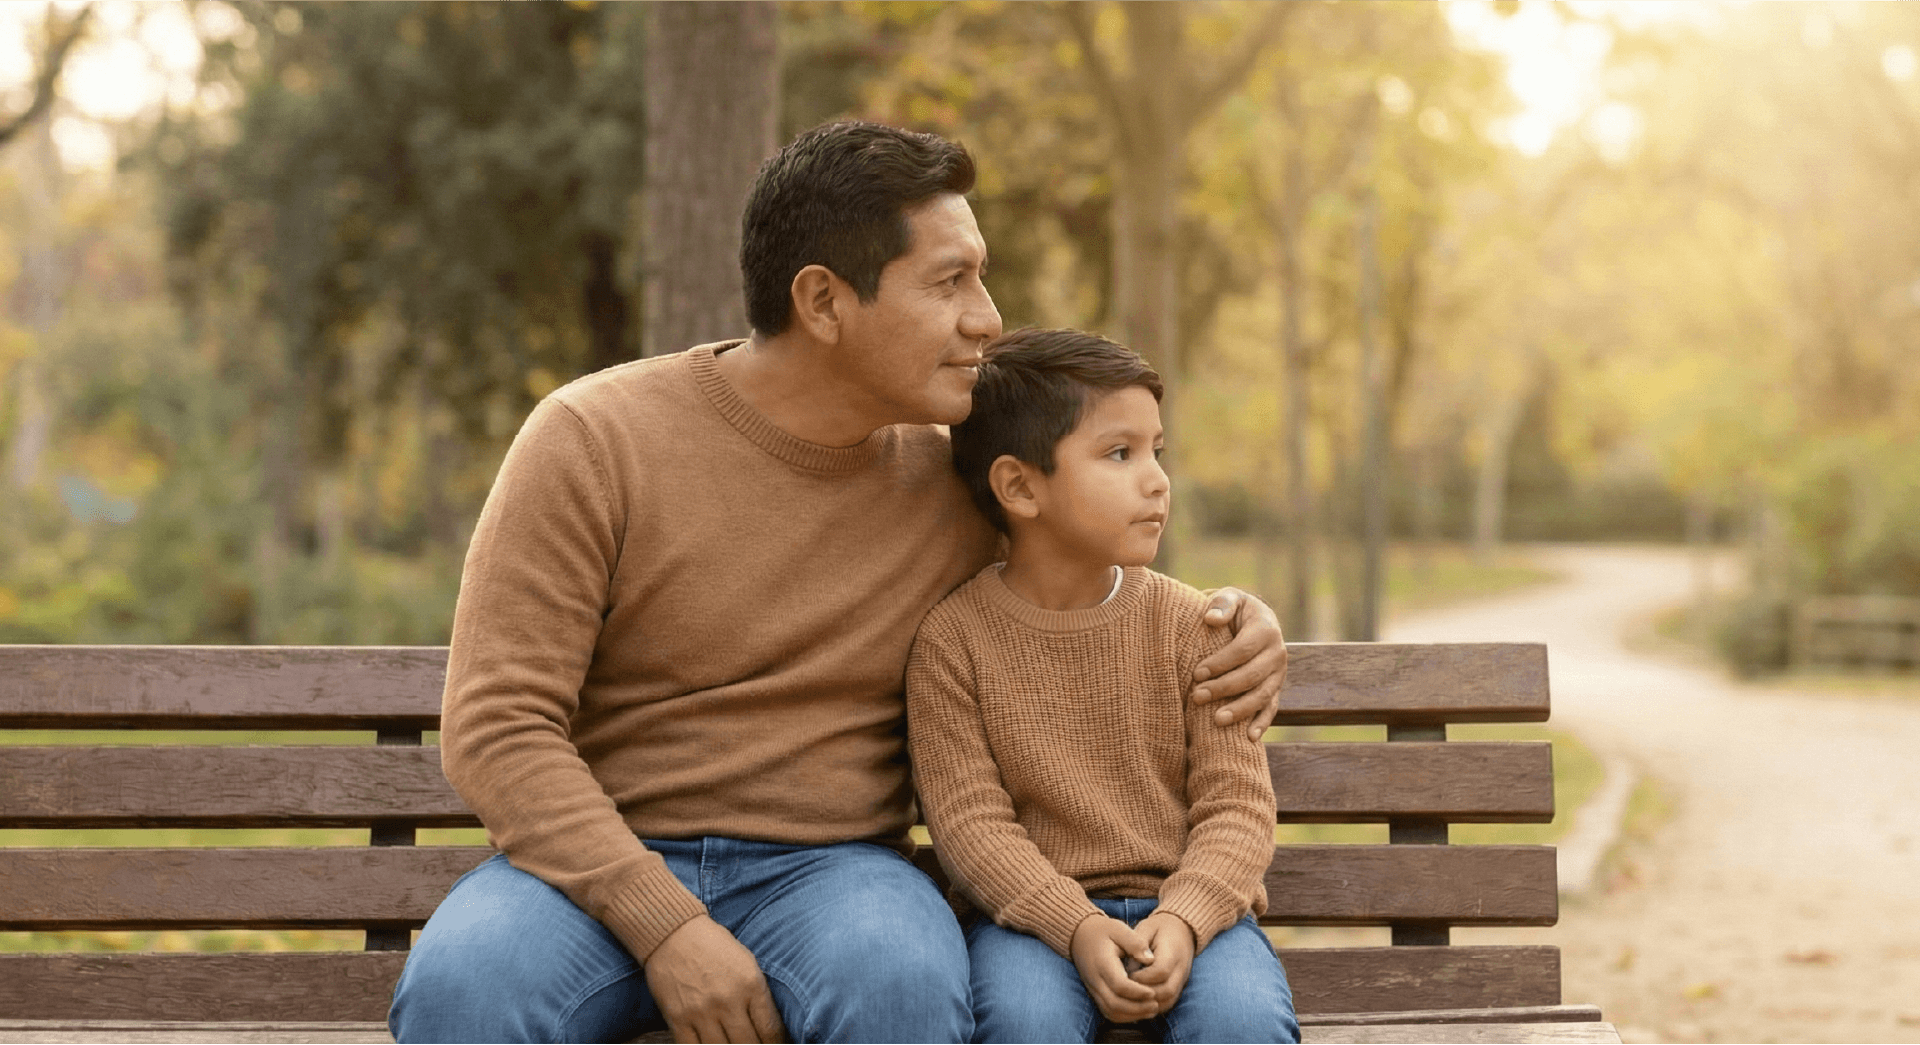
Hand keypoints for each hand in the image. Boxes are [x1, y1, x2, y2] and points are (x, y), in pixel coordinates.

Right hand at [644, 915, 785, 1043]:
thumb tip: (769, 1026)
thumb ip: (758, 994)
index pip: (770, 1029)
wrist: (673, 932)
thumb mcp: (746, 962)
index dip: (775, 1043)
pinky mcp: (678, 1019)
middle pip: (748, 1044)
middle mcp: (728, 1000)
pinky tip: (712, 1044)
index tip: (774, 1044)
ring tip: (734, 1044)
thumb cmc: (713, 946)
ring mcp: (702, 1012)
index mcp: (751, 984)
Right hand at [1070, 915, 1158, 1022]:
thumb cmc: (1102, 931)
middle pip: (1114, 1003)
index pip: (1119, 985)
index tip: (1153, 992)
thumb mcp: (1119, 929)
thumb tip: (1150, 960)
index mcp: (1102, 963)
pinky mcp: (1094, 993)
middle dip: (1137, 1008)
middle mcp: (1095, 979)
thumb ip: (1135, 942)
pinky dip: (1124, 1016)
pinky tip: (1139, 1012)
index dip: (1137, 992)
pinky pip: (1107, 1011)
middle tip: (1155, 1004)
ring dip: (1132, 1015)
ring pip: (1110, 1011)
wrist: (1079, 935)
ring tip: (1151, 1010)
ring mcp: (1093, 988)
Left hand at [1130, 912, 1195, 1013]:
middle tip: (1127, 989)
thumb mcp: (1147, 928)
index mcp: (1173, 952)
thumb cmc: (1159, 928)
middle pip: (1166, 990)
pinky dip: (1154, 1005)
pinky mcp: (1179, 987)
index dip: (1142, 977)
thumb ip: (1138, 945)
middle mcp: (1181, 969)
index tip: (1127, 974)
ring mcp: (1182, 980)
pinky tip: (1139, 1000)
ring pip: (1168, 1000)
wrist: (1182, 930)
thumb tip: (1130, 965)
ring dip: (1148, 1002)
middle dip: (1144, 993)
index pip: (1160, 971)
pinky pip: (1168, 1003)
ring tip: (1131, 996)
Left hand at [1193, 588, 1287, 740]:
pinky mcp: (1276, 688)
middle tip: (1197, 697)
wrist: (1252, 620)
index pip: (1243, 650)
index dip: (1220, 663)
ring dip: (1241, 710)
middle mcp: (1277, 653)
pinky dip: (1262, 723)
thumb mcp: (1230, 598)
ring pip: (1263, 695)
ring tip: (1217, 720)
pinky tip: (1250, 738)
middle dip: (1224, 688)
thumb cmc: (1234, 609)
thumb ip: (1222, 604)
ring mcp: (1278, 673)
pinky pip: (1271, 708)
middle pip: (1251, 675)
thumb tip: (1211, 619)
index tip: (1197, 674)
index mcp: (1266, 629)